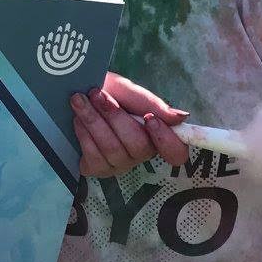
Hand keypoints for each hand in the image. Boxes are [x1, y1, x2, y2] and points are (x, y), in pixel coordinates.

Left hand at [71, 72, 189, 177]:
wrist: (78, 92)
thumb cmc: (111, 93)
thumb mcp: (132, 92)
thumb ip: (155, 105)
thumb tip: (182, 117)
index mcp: (156, 136)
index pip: (176, 153)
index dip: (166, 140)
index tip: (149, 118)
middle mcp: (140, 155)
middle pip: (138, 146)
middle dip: (115, 117)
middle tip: (97, 94)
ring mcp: (118, 164)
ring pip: (112, 149)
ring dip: (94, 121)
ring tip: (79, 100)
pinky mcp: (96, 169)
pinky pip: (94, 157)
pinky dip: (84, 134)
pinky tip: (78, 120)